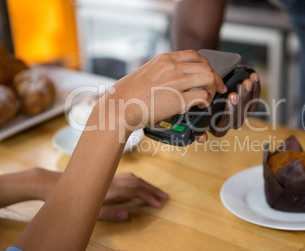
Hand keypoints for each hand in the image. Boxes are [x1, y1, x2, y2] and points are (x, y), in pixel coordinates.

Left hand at [5, 168, 167, 221]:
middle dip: (153, 190)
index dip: (149, 197)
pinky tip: (137, 183)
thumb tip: (128, 214)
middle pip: (138, 183)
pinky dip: (137, 180)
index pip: (136, 191)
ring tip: (156, 191)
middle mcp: (111, 180)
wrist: (50, 184)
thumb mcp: (87, 210)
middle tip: (166, 197)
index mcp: (110, 188)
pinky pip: (126, 176)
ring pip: (133, 178)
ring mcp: (108, 177)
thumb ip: (109, 212)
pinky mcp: (104, 177)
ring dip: (147, 184)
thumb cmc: (68, 199)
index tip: (160, 204)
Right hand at [111, 50, 225, 129]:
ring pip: (209, 78)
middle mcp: (172, 67)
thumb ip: (163, 70)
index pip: (195, 55)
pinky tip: (201, 105)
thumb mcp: (146, 72)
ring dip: (212, 88)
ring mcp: (176, 82)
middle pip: (206, 66)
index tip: (210, 73)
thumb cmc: (128, 93)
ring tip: (208, 96)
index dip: (207, 65)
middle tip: (216, 88)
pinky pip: (202, 96)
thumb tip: (175, 76)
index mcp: (164, 59)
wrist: (119, 106)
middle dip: (215, 77)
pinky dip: (206, 101)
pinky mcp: (178, 100)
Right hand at [197, 72, 259, 141]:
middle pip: (239, 116)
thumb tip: (201, 138)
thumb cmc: (200, 103)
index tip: (230, 97)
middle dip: (240, 101)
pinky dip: (256, 88)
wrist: (208, 92)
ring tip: (248, 82)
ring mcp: (240, 115)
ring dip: (249, 94)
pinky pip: (255, 100)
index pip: (225, 125)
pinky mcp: (248, 107)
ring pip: (248, 109)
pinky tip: (254, 77)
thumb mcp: (195, 113)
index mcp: (217, 129)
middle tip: (241, 87)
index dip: (230, 111)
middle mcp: (230, 123)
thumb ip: (197, 124)